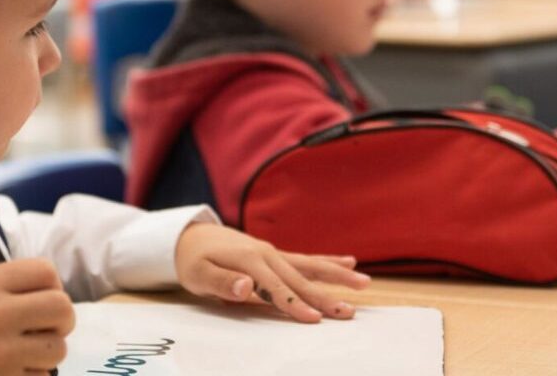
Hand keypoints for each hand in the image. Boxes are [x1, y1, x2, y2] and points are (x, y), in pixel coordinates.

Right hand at [0, 258, 73, 375]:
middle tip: (45, 331)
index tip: (40, 302)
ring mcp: (1, 352)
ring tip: (22, 354)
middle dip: (61, 322)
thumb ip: (14, 287)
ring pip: (58, 348)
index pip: (47, 272)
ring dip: (47, 354)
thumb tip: (59, 296)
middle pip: (63, 308)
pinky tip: (8, 372)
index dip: (53, 288)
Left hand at [175, 223, 369, 322]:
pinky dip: (328, 260)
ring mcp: (274, 253)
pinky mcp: (276, 255)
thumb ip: (223, 283)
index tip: (315, 319)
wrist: (192, 236)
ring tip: (364, 282)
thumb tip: (246, 288)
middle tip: (349, 312)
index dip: (295, 305)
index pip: (277, 289)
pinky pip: (306, 259)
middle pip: (300, 280)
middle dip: (325, 296)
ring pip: (311, 266)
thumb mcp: (199, 275)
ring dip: (337, 275)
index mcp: (250, 261)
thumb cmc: (193, 261)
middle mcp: (267, 254)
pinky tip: (350, 261)